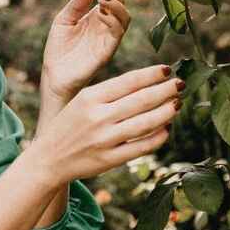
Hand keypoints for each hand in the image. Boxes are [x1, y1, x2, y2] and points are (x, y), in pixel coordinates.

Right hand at [31, 64, 182, 185]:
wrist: (48, 159)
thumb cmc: (68, 126)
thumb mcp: (81, 101)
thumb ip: (109, 93)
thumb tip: (146, 83)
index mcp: (90, 97)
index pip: (129, 81)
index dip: (152, 74)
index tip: (168, 70)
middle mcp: (98, 117)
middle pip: (142, 100)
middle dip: (165, 90)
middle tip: (181, 84)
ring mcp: (105, 140)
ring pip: (146, 123)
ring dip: (166, 112)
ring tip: (177, 104)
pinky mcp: (109, 160)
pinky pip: (141, 147)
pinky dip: (158, 137)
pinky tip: (166, 129)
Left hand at [41, 0, 129, 103]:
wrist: (54, 75)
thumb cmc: (58, 49)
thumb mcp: (64, 19)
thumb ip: (78, 3)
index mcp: (97, 15)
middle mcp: (107, 25)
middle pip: (121, 1)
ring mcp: (109, 37)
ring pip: (125, 15)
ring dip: (116, 2)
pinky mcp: (108, 50)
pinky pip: (118, 31)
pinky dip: (114, 18)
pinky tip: (102, 10)